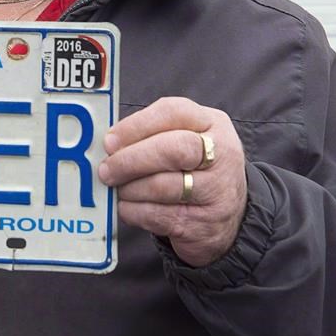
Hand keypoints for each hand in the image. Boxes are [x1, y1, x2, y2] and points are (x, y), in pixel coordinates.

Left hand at [98, 96, 246, 266]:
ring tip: (117, 188)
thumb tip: (109, 143)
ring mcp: (217, 191)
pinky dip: (134, 211)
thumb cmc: (195, 169)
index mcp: (212, 124)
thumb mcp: (187, 139)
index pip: (173, 112)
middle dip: (131, 159)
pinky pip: (159, 215)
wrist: (229, 216)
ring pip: (163, 186)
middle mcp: (221, 154)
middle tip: (107, 169)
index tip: (110, 140)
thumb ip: (152, 135)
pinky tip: (126, 207)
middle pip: (172, 149)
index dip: (136, 125)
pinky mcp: (206, 223)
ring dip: (130, 188)